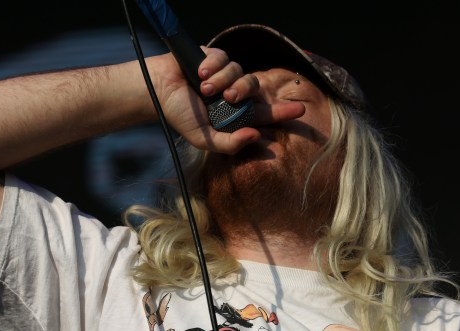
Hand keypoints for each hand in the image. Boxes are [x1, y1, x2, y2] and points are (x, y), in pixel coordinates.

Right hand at [146, 47, 305, 154]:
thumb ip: (230, 144)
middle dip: (245, 91)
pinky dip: (214, 67)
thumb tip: (256, 136)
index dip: (283, 112)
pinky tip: (200, 73)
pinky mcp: (216, 57)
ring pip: (241, 72)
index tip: (301, 111)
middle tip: (229, 98)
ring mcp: (226, 75)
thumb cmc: (180, 116)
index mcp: (235, 114)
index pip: (264, 113)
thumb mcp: (205, 139)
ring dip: (224, 80)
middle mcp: (234, 93)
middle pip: (255, 88)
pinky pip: (226, 58)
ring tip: (205, 88)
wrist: (158, 91)